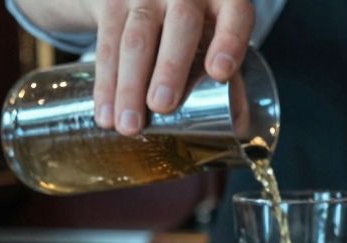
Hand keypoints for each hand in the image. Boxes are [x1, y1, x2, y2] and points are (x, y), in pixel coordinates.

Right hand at [86, 0, 255, 135]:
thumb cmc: (192, 24)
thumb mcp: (215, 39)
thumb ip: (229, 77)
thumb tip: (239, 126)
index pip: (234, 15)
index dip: (229, 42)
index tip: (220, 72)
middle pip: (180, 25)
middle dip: (170, 68)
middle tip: (162, 105)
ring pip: (136, 39)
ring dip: (130, 87)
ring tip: (130, 125)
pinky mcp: (112, 3)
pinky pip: (107, 45)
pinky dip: (106, 85)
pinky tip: (106, 114)